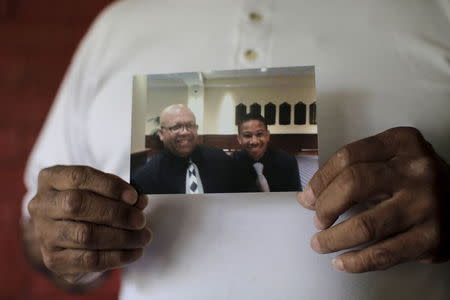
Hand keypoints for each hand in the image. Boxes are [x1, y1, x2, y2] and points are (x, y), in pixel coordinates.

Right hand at [28, 165, 151, 282]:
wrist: (72, 232)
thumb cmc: (92, 201)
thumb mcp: (103, 189)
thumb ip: (121, 192)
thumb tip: (139, 201)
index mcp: (51, 178)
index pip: (78, 177)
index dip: (109, 186)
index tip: (134, 196)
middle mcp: (41, 205)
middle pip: (77, 205)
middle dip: (116, 213)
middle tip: (140, 220)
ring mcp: (44, 234)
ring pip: (84, 235)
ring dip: (121, 237)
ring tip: (143, 236)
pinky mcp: (54, 260)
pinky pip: (88, 260)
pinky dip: (117, 256)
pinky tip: (135, 252)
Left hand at [297, 127, 449, 272]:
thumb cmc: (415, 179)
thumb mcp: (392, 158)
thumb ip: (355, 168)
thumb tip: (311, 196)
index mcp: (402, 143)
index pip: (348, 156)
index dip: (320, 179)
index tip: (308, 196)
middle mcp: (416, 170)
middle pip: (353, 184)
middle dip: (325, 206)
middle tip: (317, 219)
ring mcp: (426, 205)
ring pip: (365, 225)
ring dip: (333, 238)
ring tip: (320, 243)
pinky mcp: (432, 238)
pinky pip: (384, 253)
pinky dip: (356, 262)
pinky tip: (341, 261)